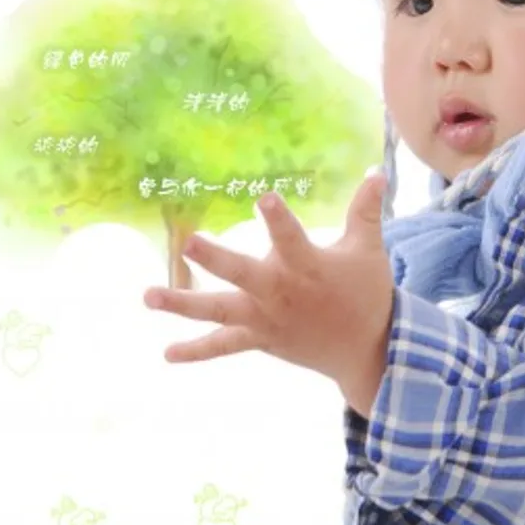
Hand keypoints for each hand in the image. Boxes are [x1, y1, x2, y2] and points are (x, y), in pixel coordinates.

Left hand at [144, 173, 394, 414]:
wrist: (366, 350)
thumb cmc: (367, 293)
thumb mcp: (369, 250)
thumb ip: (366, 211)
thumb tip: (376, 171)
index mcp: (308, 267)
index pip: (291, 238)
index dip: (278, 218)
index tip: (264, 197)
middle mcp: (280, 293)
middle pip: (242, 274)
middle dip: (215, 259)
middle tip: (187, 243)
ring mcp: (266, 319)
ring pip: (219, 311)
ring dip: (182, 304)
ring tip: (148, 296)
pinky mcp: (260, 339)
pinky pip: (224, 346)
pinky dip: (196, 351)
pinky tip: (167, 353)